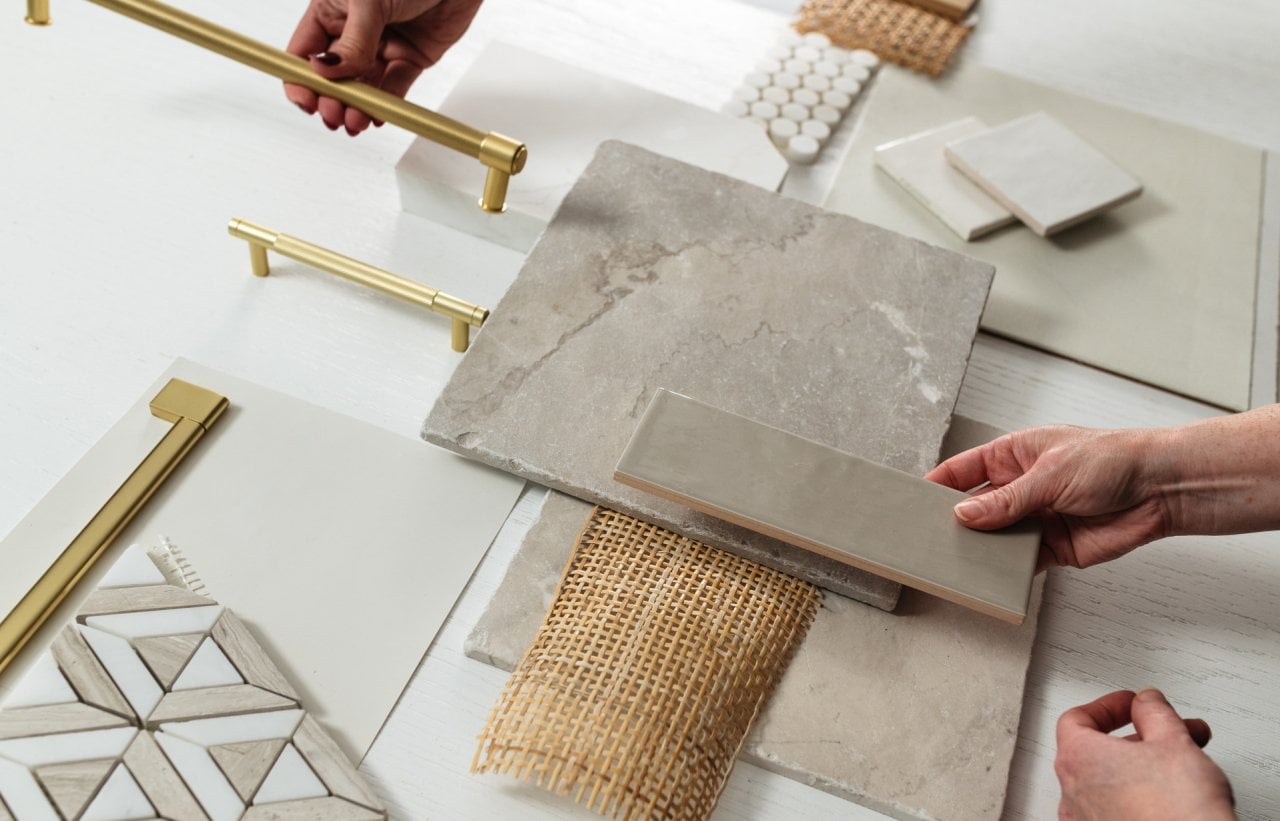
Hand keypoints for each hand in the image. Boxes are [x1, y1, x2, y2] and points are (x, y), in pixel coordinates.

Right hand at [284, 0, 482, 134]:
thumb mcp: (369, 1)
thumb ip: (352, 41)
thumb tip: (326, 71)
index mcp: (331, 11)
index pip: (305, 51)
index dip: (301, 79)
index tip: (306, 100)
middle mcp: (352, 31)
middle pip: (333, 76)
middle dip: (331, 99)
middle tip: (334, 114)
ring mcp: (381, 46)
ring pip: (363, 86)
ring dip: (357, 107)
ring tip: (355, 122)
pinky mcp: (409, 58)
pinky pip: (394, 87)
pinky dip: (386, 104)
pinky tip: (377, 116)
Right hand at [924, 425, 1172, 570]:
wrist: (1161, 490)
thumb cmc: (1113, 460)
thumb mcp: (1050, 473)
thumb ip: (1006, 499)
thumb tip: (964, 515)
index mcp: (1014, 455)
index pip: (964, 470)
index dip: (938, 485)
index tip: (913, 501)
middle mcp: (1021, 487)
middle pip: (975, 508)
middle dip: (955, 523)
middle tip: (928, 538)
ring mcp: (1035, 518)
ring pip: (995, 538)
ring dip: (979, 549)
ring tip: (953, 561)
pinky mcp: (1053, 549)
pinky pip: (1020, 562)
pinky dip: (1005, 571)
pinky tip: (989, 576)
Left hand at [1056, 689, 1232, 819]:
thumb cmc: (1178, 812)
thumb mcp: (1173, 742)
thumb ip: (1154, 711)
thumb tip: (1147, 702)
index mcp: (1077, 759)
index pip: (1077, 718)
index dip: (1109, 706)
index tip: (1132, 703)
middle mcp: (1071, 793)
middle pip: (1098, 750)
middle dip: (1141, 737)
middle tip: (1171, 732)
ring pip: (1110, 782)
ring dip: (1143, 765)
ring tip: (1184, 763)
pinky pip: (1116, 808)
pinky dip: (1137, 795)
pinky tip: (1170, 795)